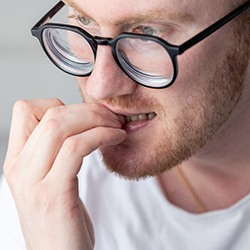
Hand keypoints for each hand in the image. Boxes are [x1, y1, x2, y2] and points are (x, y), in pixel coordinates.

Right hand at [3, 99, 126, 249]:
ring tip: (116, 126)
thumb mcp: (51, 180)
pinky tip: (116, 138)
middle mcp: (19, 167)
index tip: (85, 115)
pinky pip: (77, 148)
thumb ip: (56, 152)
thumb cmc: (61, 219)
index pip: (27, 110)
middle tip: (110, 117)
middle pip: (50, 114)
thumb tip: (81, 122)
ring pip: (60, 126)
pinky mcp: (53, 194)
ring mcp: (33, 181)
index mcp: (18, 160)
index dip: (59, 104)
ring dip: (96, 120)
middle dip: (87, 109)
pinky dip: (101, 136)